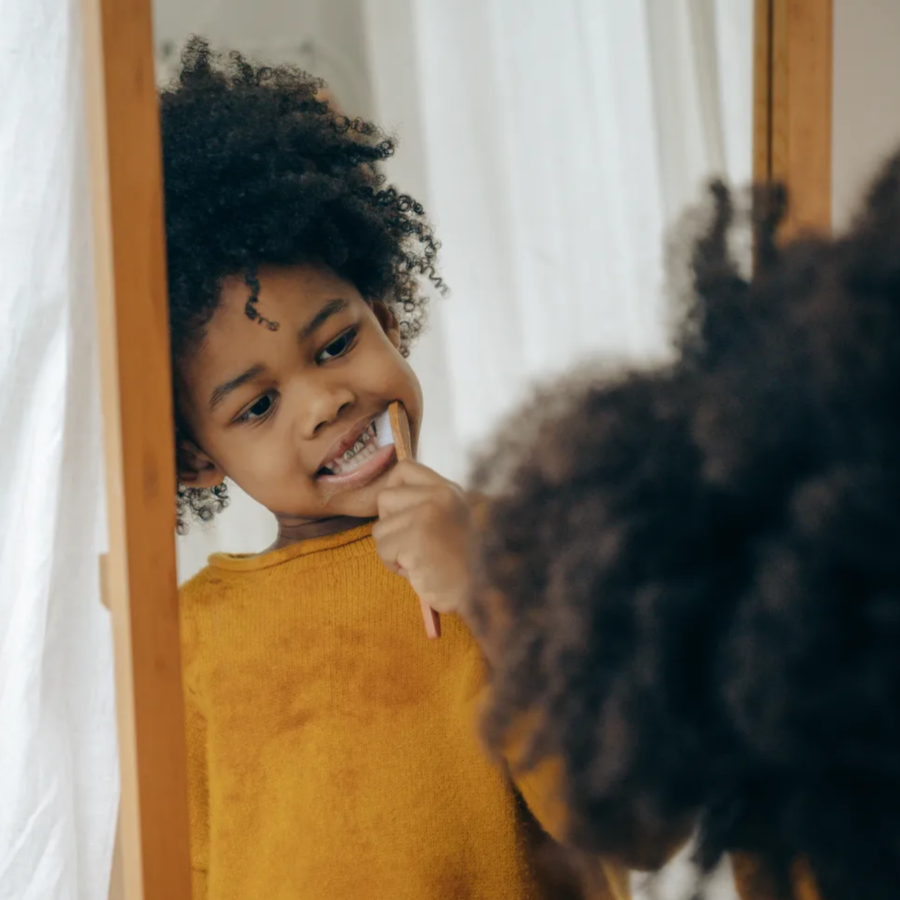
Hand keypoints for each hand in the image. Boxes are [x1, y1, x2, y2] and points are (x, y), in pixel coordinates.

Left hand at [373, 461, 473, 617]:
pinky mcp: (416, 538)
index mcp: (449, 490)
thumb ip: (425, 503)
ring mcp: (428, 515)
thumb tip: (385, 498)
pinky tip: (415, 570)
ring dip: (391, 550)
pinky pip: (383, 549)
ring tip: (417, 560)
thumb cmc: (459, 563)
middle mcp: (439, 496)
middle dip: (390, 525)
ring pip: (380, 528)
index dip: (393, 490)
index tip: (400, 514)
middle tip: (412, 544)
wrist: (479, 593)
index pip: (404, 469)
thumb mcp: (449, 520)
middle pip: (384, 498)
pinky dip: (393, 565)